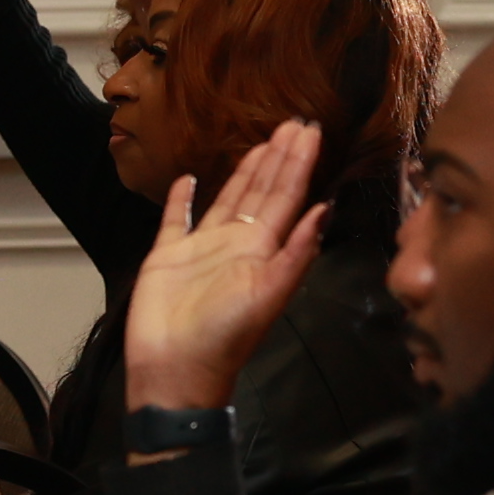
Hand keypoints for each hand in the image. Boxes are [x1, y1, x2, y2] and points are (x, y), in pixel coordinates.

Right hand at [126, 119, 334, 413]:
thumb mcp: (269, 295)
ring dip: (244, 172)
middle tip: (294, 123)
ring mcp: (202, 249)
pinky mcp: (167, 256)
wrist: (174, 371)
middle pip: (262, 193)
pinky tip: (187, 179)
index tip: (311, 132)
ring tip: (260, 142)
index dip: (299, 165)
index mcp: (263, 251)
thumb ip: (297, 251)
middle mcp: (237, 245)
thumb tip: (326, 207)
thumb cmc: (224, 337)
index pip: (287, 198)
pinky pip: (177, 219)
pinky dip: (182, 200)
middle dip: (279, 159)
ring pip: (228, 200)